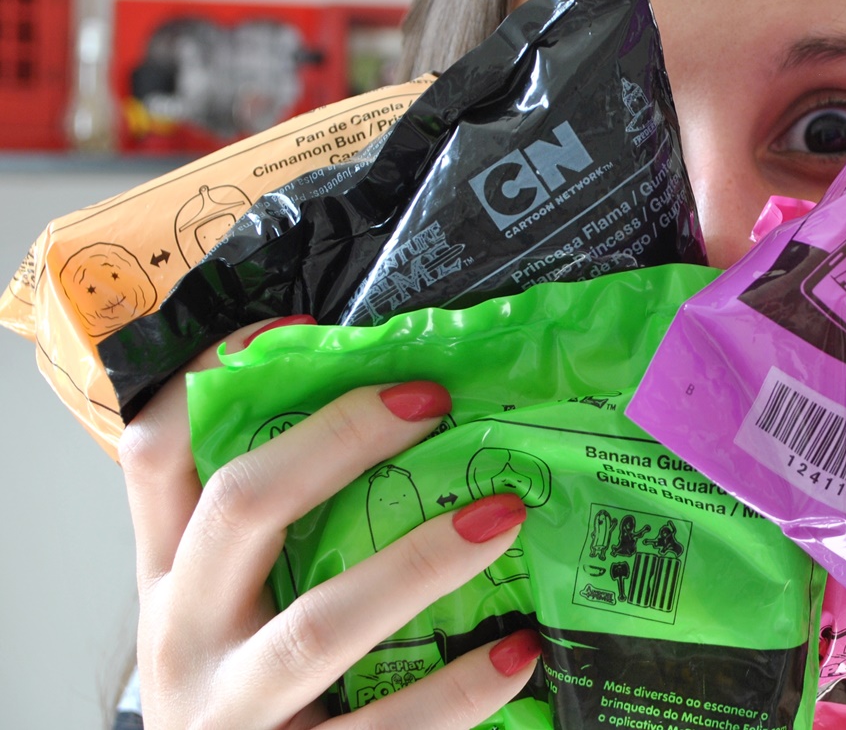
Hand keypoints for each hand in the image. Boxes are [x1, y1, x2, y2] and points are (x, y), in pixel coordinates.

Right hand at [119, 316, 541, 728]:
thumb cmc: (245, 693)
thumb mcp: (230, 609)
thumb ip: (278, 531)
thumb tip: (398, 415)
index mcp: (169, 577)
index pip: (156, 455)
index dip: (216, 378)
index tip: (304, 327)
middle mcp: (184, 637)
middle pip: (242, 508)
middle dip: (338, 441)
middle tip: (431, 401)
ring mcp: (234, 711)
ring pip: (321, 625)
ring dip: (421, 562)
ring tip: (504, 514)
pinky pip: (386, 728)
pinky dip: (459, 689)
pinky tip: (517, 649)